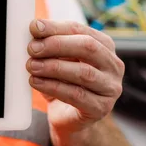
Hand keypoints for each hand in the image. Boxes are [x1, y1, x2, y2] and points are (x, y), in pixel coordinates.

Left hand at [26, 19, 124, 133]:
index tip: (34, 28)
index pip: (80, 30)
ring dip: (53, 67)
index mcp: (104, 46)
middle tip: (32, 49)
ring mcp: (110, 88)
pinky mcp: (101, 108)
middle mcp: (113, 65)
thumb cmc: (63, 83)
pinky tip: (36, 82)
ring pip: (83, 72)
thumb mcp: (57, 59)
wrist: (66, 118)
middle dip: (57, 45)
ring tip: (32, 66)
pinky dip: (53, 87)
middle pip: (87, 47)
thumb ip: (50, 43)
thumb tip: (36, 27)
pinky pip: (77, 95)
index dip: (56, 27)